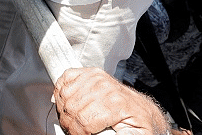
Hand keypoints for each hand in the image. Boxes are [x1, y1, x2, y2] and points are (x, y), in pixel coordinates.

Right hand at [54, 67, 177, 134]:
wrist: (141, 110)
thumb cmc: (138, 124)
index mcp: (116, 103)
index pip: (83, 120)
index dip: (78, 133)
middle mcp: (104, 87)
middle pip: (72, 108)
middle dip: (69, 124)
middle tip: (74, 131)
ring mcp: (96, 77)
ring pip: (65, 95)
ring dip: (63, 110)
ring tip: (71, 119)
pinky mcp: (90, 73)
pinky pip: (66, 78)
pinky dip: (60, 90)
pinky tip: (66, 101)